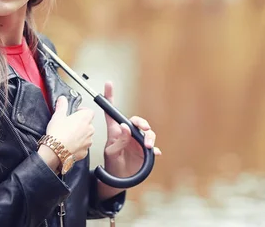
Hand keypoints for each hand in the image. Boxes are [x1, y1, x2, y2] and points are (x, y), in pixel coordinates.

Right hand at [44, 95, 94, 160]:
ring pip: (86, 136)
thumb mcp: (58, 116)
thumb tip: (62, 100)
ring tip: (68, 136)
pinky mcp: (84, 152)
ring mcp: (88, 141)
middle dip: (80, 124)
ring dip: (80, 135)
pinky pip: (83, 147)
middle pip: (88, 124)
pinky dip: (77, 146)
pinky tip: (69, 145)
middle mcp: (89, 129)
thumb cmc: (58, 134)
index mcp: (85, 118)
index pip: (89, 111)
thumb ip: (62, 105)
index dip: (82, 111)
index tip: (75, 113)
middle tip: (69, 125)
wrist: (55, 151)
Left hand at [98, 81, 161, 199]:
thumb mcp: (111, 153)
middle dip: (141, 122)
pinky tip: (155, 152)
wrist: (118, 181)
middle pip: (136, 121)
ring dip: (150, 137)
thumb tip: (125, 127)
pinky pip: (153, 147)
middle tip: (143, 128)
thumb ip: (118, 140)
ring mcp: (137, 143)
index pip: (111, 112)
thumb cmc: (111, 165)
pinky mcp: (145, 152)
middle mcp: (127, 134)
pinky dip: (155, 149)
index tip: (108, 84)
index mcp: (115, 132)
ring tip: (149, 146)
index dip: (109, 97)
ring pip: (147, 133)